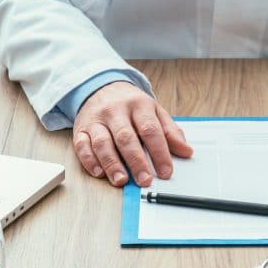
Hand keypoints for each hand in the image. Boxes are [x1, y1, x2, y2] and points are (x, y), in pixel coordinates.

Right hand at [72, 82, 192, 186]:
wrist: (102, 87)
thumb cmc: (131, 104)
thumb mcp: (155, 111)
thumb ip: (170, 132)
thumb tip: (186, 151)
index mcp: (139, 105)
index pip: (150, 130)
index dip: (159, 153)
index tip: (166, 171)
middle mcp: (116, 111)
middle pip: (126, 138)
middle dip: (136, 161)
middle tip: (145, 180)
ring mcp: (97, 120)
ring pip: (103, 143)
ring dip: (112, 164)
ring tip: (122, 180)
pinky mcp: (81, 128)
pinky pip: (82, 146)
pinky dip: (90, 161)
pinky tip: (99, 173)